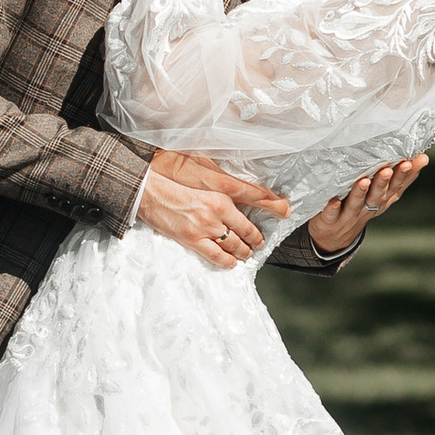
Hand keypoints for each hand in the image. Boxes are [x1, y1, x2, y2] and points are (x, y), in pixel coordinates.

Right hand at [136, 148, 285, 269]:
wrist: (149, 190)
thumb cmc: (172, 176)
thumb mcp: (202, 171)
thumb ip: (222, 182)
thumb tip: (237, 189)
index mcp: (221, 191)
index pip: (256, 198)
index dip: (274, 205)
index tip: (286, 210)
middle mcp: (218, 210)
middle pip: (247, 229)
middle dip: (256, 239)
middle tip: (259, 243)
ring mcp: (206, 227)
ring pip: (234, 245)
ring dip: (244, 252)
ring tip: (247, 253)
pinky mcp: (192, 239)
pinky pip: (216, 256)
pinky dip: (227, 261)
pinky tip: (231, 262)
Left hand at [304, 151, 426, 260]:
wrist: (334, 237)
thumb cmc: (361, 206)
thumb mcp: (382, 194)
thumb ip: (399, 177)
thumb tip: (423, 156)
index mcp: (382, 199)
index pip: (396, 187)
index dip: (405, 175)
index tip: (412, 161)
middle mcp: (368, 207)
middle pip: (378, 195)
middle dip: (384, 183)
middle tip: (388, 170)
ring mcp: (350, 215)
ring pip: (357, 204)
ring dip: (361, 193)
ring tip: (365, 181)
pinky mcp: (331, 220)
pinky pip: (332, 215)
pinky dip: (333, 209)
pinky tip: (334, 201)